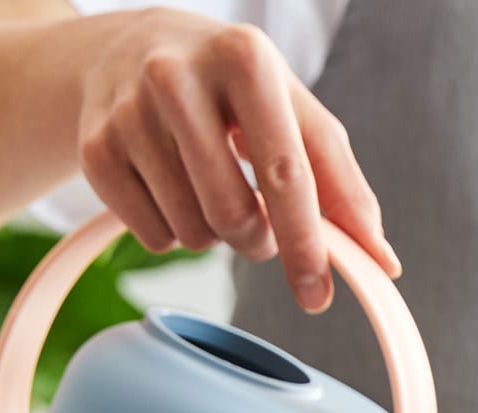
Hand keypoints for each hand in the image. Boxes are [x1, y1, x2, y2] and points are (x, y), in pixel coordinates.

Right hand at [77, 6, 399, 311]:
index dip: (306, 245)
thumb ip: (343, 186)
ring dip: (214, 235)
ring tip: (207, 187)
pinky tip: (168, 187)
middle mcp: (176, 75)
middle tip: (255, 219)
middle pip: (234, 217)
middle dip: (257, 240)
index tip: (318, 296)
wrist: (127, 51)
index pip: (286, 174)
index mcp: (245, 59)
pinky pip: (153, 239)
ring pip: (193, 234)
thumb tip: (384, 262)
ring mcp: (127, 112)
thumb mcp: (294, 114)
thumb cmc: (234, 92)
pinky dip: (171, 232)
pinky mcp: (93, 150)